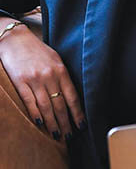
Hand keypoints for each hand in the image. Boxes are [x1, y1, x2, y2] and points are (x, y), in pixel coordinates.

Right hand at [0, 20, 85, 140]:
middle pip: (60, 105)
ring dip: (52, 123)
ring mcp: (34, 80)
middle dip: (66, 122)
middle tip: (70, 136)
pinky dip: (36, 114)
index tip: (82, 125)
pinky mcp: (20, 81)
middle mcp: (50, 76)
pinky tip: (40, 123)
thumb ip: (63, 76)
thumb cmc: (37, 50)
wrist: (15, 38)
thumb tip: (71, 96)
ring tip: (57, 134)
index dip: (77, 113)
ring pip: (46, 107)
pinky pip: (29, 101)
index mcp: (61, 71)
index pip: (73, 97)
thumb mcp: (56, 60)